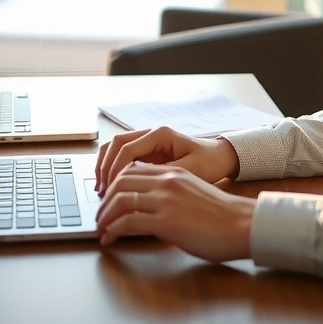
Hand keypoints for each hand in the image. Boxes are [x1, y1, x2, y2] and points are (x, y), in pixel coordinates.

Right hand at [94, 126, 239, 194]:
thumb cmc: (209, 163)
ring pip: (115, 147)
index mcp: (161, 134)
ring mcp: (148, 141)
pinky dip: (113, 167)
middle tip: (102, 190)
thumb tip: (137, 186)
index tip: (111, 190)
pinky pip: (123, 155)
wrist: (220, 157)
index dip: (115, 169)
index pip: (127, 148)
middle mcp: (151, 133)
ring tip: (102, 188)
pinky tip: (111, 185)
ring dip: (105, 166)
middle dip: (105, 167)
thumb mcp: (189, 172)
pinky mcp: (147, 151)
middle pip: (116, 143)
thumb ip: (162, 176)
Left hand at [96, 164, 254, 262]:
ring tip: (101, 229)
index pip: (131, 171)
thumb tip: (150, 205)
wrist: (241, 225)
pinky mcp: (165, 222)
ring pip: (120, 201)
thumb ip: (170, 193)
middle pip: (120, 183)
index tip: (108, 200)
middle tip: (100, 216)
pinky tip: (110, 240)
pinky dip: (113, 231)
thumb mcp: (192, 193)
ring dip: (104, 217)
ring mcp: (165, 200)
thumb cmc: (222, 215)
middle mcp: (166, 181)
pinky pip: (128, 223)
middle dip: (104, 201)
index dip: (114, 185)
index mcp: (173, 172)